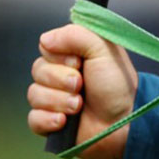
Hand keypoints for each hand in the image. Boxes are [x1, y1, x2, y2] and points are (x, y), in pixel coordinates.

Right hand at [27, 23, 137, 158]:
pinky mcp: (50, 123)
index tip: (79, 62)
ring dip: (59, 101)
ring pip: (34, 94)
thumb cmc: (118, 85)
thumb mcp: (104, 50)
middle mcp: (60, 75)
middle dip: (61, 80)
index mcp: (72, 55)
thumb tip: (45, 39)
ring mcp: (54, 100)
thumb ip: (76, 35)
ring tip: (79, 106)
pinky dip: (48, 120)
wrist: (124, 122)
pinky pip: (34, 118)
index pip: (46, 47)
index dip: (60, 56)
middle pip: (38, 70)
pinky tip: (64, 122)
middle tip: (81, 86)